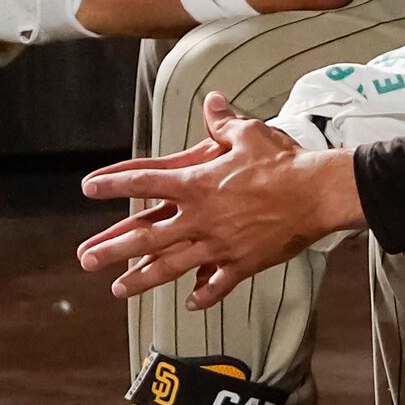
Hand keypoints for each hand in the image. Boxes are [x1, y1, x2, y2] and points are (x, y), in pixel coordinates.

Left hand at [77, 93, 364, 306]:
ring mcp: (219, 244)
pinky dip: (204, 293)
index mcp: (197, 184)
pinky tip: (190, 301)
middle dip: (112, 248)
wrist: (318, 194)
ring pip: (172, 265)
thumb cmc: (284, 162)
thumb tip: (213, 103)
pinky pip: (218, 283)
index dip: (113, 184)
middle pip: (147, 235)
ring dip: (142, 279)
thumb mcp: (250, 135)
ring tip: (118, 289)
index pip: (144, 182)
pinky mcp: (243, 262)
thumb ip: (224, 123)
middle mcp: (200, 217)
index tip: (89, 187)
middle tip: (86, 258)